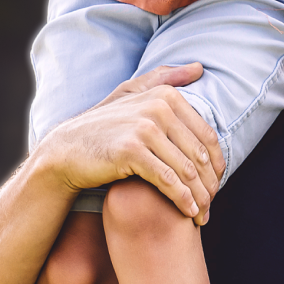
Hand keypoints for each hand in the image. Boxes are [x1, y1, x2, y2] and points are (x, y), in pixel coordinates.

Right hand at [39, 64, 225, 224]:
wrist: (66, 150)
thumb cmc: (104, 126)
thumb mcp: (132, 93)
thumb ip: (166, 79)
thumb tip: (199, 68)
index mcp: (166, 95)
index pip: (206, 135)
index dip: (216, 163)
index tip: (217, 183)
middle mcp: (159, 107)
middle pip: (199, 154)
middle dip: (210, 183)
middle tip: (213, 203)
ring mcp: (145, 128)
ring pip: (186, 169)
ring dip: (200, 196)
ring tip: (203, 215)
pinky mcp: (132, 152)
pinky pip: (167, 180)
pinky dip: (182, 199)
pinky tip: (189, 212)